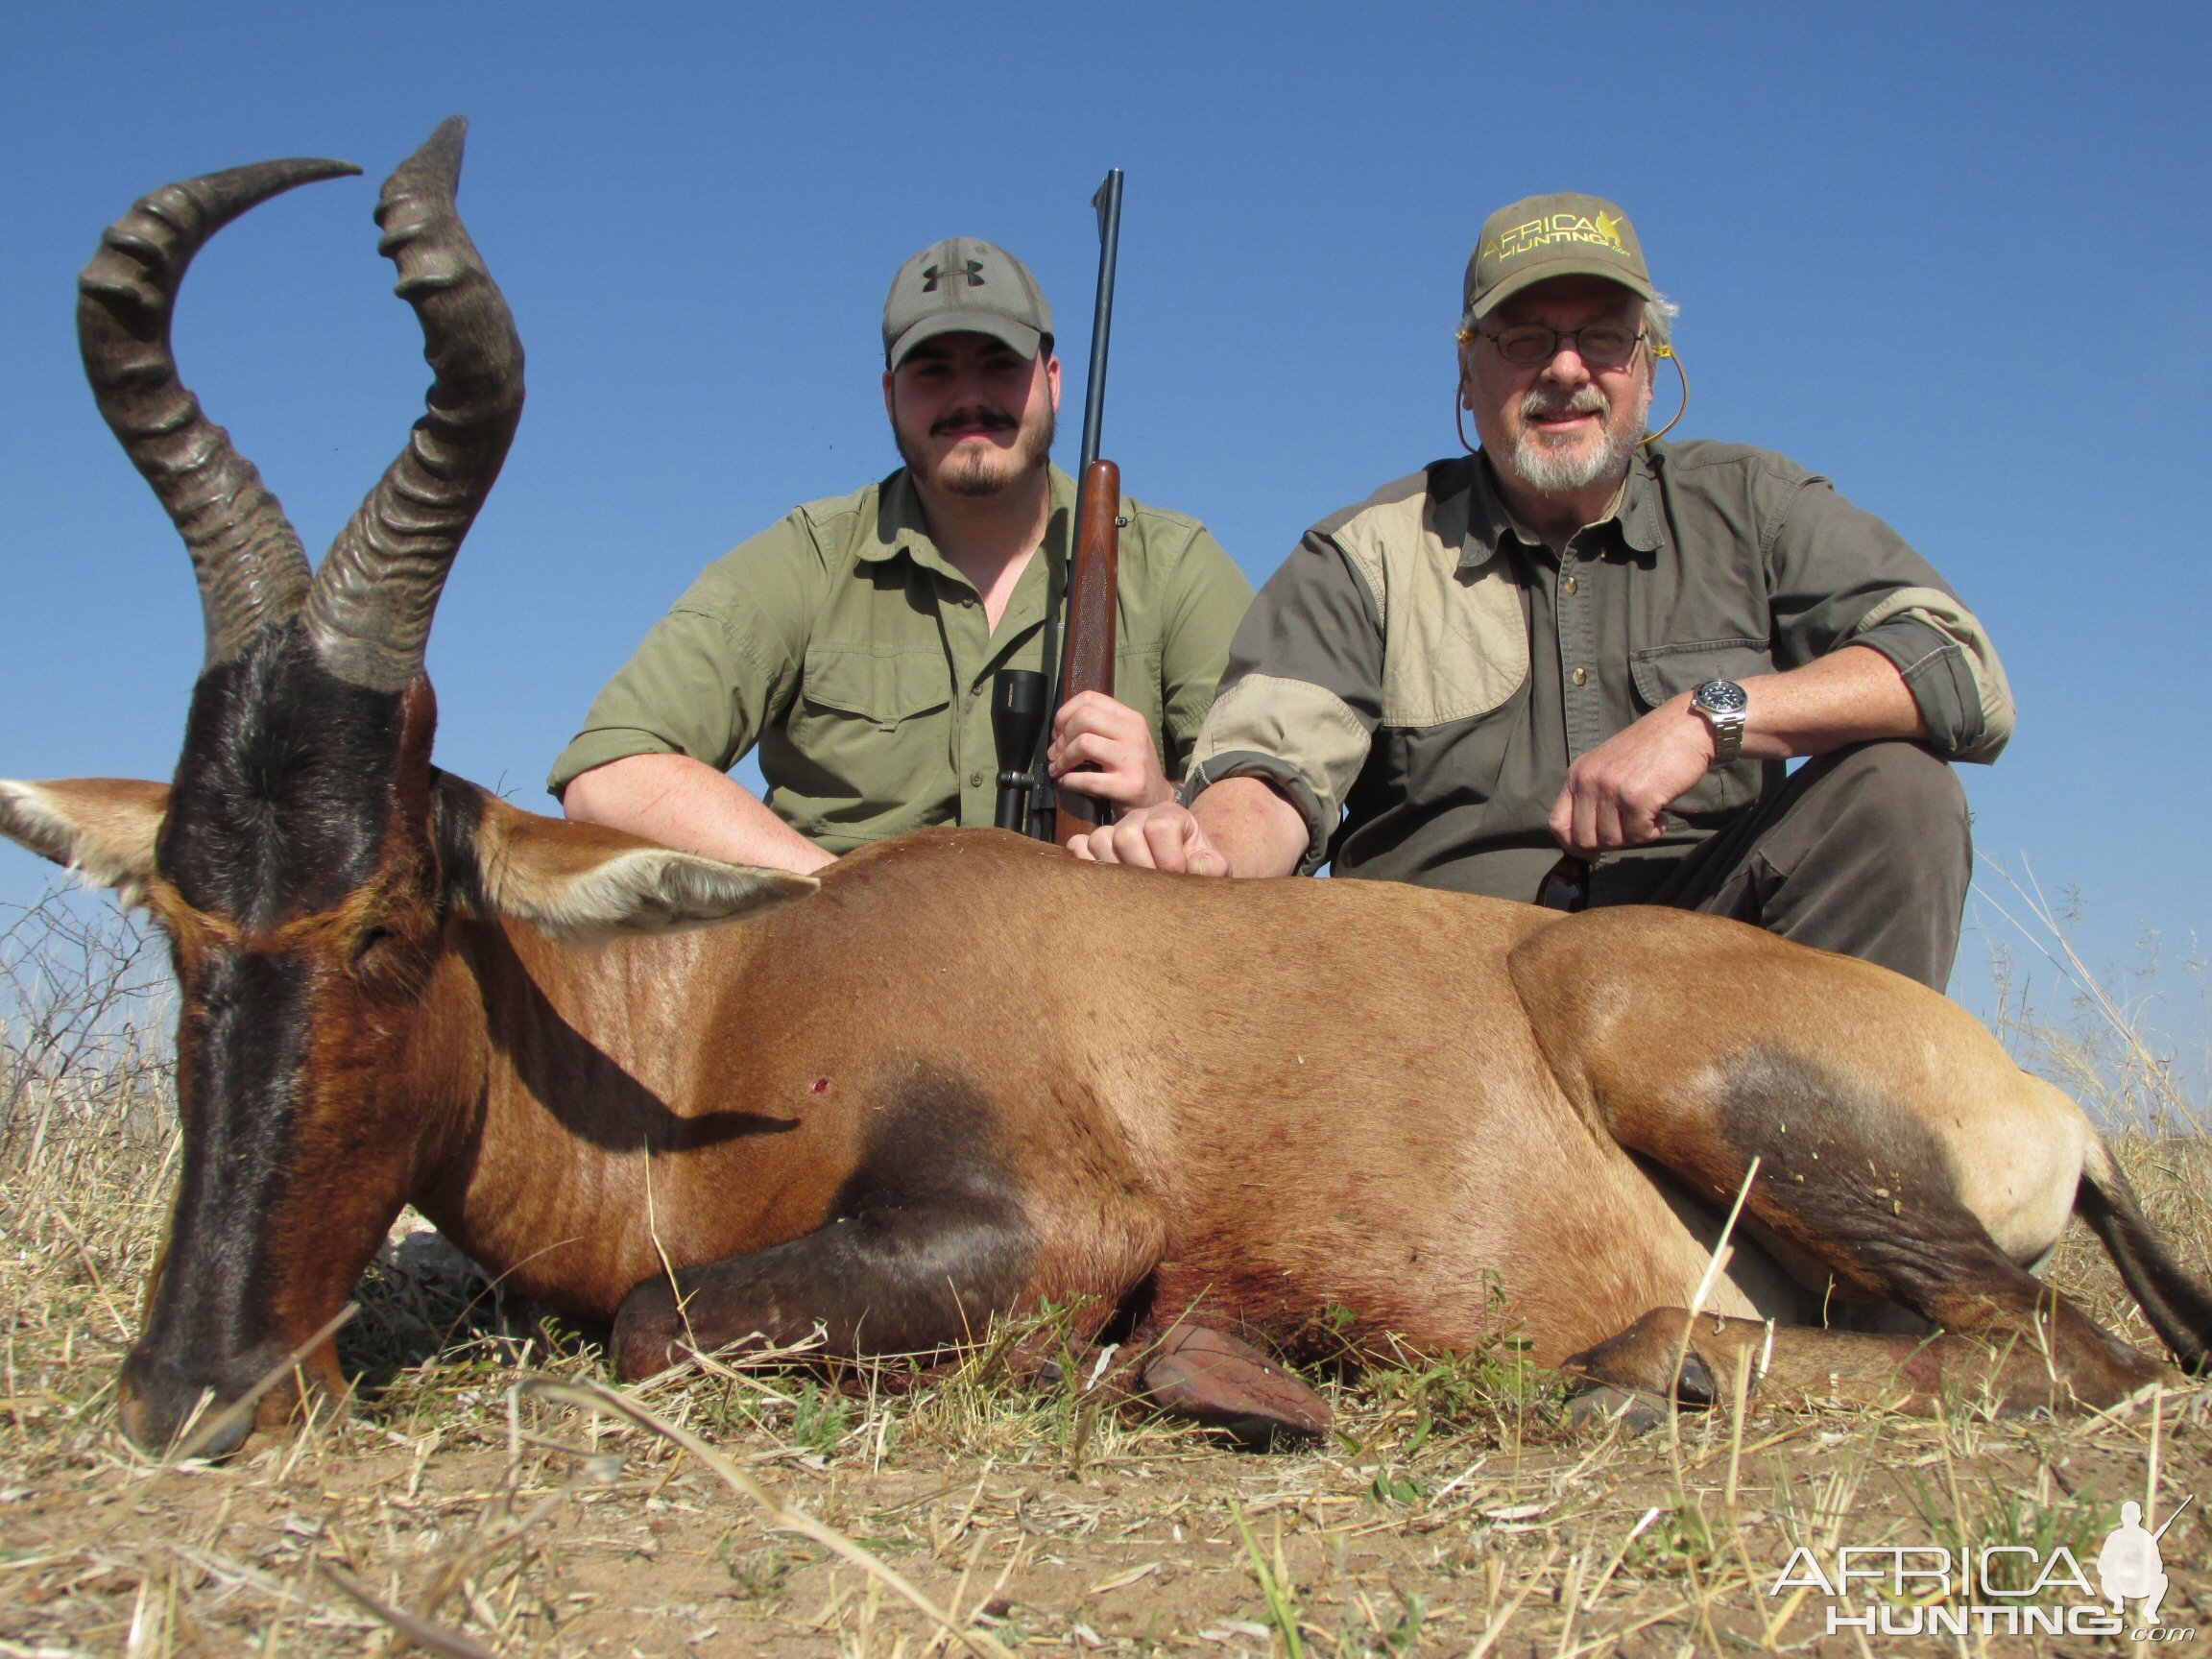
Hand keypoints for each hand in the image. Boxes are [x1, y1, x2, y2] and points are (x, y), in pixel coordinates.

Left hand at [1048, 690, 1173, 810]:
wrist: (1158, 800)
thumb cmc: (1133, 768)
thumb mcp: (1122, 739)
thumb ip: (1096, 728)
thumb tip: (1057, 735)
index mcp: (1130, 718)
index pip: (1089, 698)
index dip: (1065, 714)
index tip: (1058, 734)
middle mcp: (1134, 733)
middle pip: (1084, 718)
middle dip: (1062, 738)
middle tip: (1056, 755)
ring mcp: (1133, 759)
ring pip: (1084, 744)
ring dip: (1063, 759)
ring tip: (1058, 770)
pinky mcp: (1129, 786)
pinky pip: (1088, 779)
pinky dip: (1069, 781)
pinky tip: (1067, 783)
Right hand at [1068, 801, 1233, 875]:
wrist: (1185, 872)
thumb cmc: (1198, 867)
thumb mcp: (1216, 867)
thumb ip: (1214, 866)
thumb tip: (1195, 867)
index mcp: (1169, 815)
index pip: (1159, 827)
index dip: (1169, 859)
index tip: (1179, 877)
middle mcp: (1138, 818)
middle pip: (1125, 835)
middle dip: (1142, 868)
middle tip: (1155, 889)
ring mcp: (1114, 830)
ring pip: (1099, 841)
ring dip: (1116, 871)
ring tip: (1135, 888)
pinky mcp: (1096, 846)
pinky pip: (1079, 847)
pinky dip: (1087, 864)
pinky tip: (1109, 884)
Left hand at [1548, 697, 1715, 856]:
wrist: (1685, 726)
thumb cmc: (1651, 749)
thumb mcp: (1608, 767)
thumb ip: (1593, 797)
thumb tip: (1586, 843)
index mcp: (1577, 774)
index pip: (1557, 824)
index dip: (1572, 845)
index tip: (1592, 852)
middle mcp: (1589, 781)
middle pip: (1584, 839)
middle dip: (1610, 843)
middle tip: (1632, 828)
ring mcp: (1611, 789)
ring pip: (1613, 840)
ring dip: (1635, 836)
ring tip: (1650, 815)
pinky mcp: (1637, 797)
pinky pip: (1639, 835)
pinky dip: (1654, 832)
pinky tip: (1662, 815)